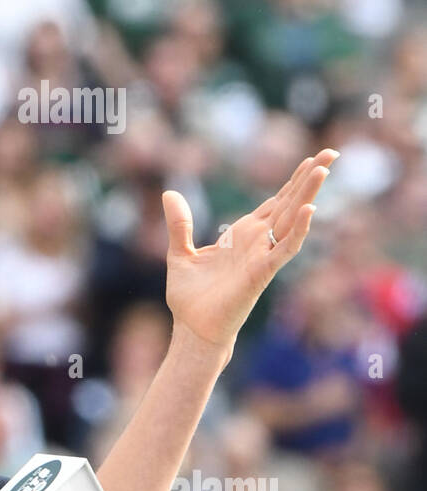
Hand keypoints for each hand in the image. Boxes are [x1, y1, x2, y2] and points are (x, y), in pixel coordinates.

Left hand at [162, 149, 338, 350]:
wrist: (192, 329)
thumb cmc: (190, 298)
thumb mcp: (179, 254)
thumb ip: (179, 224)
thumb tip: (169, 193)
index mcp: (243, 234)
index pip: (275, 201)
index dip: (294, 180)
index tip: (314, 158)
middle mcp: (258, 242)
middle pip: (289, 203)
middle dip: (310, 178)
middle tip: (333, 151)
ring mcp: (262, 256)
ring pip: (291, 220)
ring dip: (308, 195)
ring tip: (325, 169)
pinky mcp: (262, 273)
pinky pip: (284, 249)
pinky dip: (298, 231)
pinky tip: (309, 211)